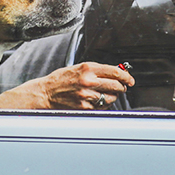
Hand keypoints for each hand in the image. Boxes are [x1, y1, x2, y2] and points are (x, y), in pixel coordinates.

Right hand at [0, 62, 134, 109]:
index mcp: (87, 68)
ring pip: (111, 97)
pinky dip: (103, 104)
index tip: (130, 79)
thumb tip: (115, 72)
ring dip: (113, 96)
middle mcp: (88, 81)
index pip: (115, 71)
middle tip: (122, 87)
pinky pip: (102, 107)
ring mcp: (87, 95)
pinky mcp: (85, 107)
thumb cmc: (60, 80)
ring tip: (106, 94)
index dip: (126, 76)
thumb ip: (96, 70)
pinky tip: (97, 100)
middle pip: (117, 85)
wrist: (45, 93)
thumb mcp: (78, 68)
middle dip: (122, 87)